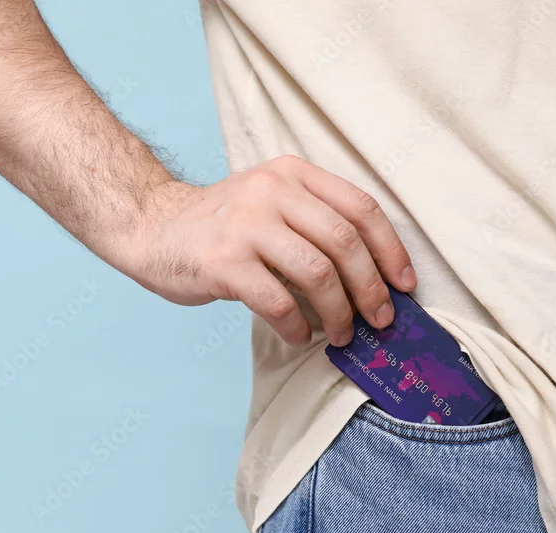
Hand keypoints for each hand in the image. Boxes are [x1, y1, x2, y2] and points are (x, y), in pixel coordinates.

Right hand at [115, 155, 416, 346]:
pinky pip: (277, 301)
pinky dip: (297, 326)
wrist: (152, 227)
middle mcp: (271, 192)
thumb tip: (370, 278)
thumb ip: (312, 221)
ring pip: (317, 273)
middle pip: (344, 242)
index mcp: (292, 174)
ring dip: (339, 313)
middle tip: (379, 320)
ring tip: (341, 334)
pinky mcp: (223, 262)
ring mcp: (246, 226)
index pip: (360, 208)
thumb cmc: (219, 226)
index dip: (391, 250)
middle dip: (371, 288)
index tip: (404, 286)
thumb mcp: (268, 200)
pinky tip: (299, 336)